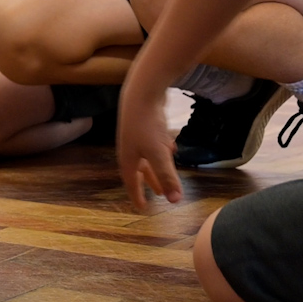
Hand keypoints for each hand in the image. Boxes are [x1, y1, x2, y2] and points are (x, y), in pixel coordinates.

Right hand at [116, 76, 181, 209]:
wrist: (142, 93)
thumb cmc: (147, 125)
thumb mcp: (159, 154)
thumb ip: (167, 177)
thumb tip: (174, 201)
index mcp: (128, 158)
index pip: (131, 182)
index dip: (137, 195)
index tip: (142, 208)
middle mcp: (130, 149)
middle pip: (139, 170)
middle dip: (150, 182)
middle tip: (159, 194)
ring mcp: (136, 136)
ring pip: (147, 157)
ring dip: (157, 167)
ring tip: (167, 175)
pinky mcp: (144, 126)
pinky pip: (153, 145)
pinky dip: (161, 151)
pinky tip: (171, 147)